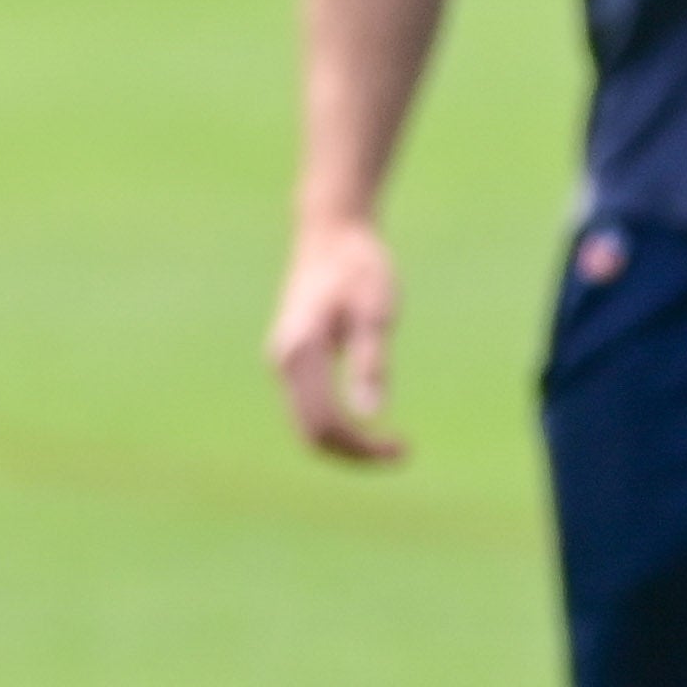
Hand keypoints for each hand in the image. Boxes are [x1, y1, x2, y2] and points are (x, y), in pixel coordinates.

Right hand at [267, 212, 404, 463]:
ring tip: (390, 444)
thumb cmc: (359, 267)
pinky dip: (336, 426)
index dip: (363, 445)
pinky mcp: (291, 360)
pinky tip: (367, 422)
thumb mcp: (375, 313)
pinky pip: (308, 409)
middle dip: (354, 452)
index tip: (404, 448)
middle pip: (311, 433)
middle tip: (401, 453)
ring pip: (307, 425)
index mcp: (300, 353)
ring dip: (345, 443)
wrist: (330, 234)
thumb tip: (370, 414)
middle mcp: (283, 362)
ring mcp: (283, 363)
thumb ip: (370, 364)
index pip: (326, 422)